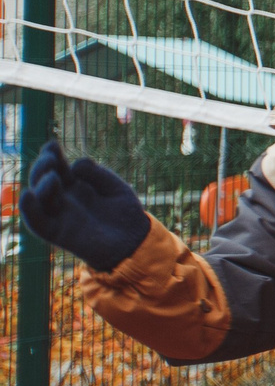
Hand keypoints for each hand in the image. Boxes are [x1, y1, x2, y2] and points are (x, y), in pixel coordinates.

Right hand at [21, 140, 149, 270]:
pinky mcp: (57, 233)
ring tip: (52, 177)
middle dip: (42, 166)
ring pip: (38, 198)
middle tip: (51, 158)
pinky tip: (28, 195)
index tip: (52, 145)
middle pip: (42, 180)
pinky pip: (36, 223)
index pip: (57, 167)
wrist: (135, 240)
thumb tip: (75, 164)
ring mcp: (58, 215)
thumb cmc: (125, 213)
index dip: (51, 155)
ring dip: (39, 184)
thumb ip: (97, 174)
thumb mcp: (115, 187)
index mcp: (75, 185)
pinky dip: (29, 210)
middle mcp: (63, 199)